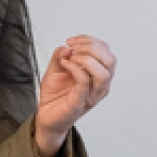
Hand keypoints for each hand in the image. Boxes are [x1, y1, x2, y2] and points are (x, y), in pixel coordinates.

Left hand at [34, 35, 114, 156]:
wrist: (46, 116)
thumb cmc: (54, 96)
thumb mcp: (55, 69)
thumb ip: (60, 55)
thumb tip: (67, 47)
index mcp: (97, 75)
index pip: (106, 52)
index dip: (91, 41)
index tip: (72, 40)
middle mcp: (99, 85)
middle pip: (110, 60)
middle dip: (92, 47)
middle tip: (73, 47)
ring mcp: (92, 95)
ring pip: (104, 72)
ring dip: (87, 58)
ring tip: (71, 57)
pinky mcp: (81, 102)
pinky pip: (85, 81)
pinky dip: (75, 68)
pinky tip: (65, 64)